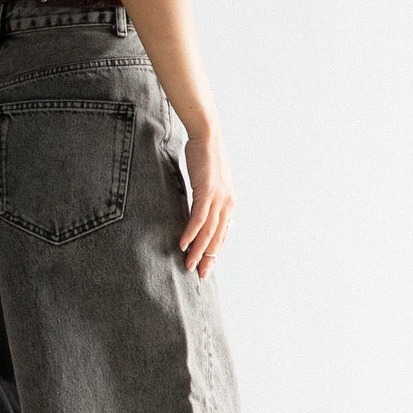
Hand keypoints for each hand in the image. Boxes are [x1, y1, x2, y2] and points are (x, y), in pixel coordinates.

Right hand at [179, 133, 234, 277]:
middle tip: (200, 275)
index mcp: (229, 203)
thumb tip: (198, 213)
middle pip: (218, 237)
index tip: (207, 267)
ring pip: (208, 231)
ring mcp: (219, 198)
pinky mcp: (207, 192)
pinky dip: (191, 233)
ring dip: (198, 250)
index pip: (222, 234)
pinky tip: (184, 244)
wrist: (207, 136)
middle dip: (209, 258)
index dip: (214, 252)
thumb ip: (206, 200)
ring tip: (189, 265)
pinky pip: (198, 218)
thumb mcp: (209, 183)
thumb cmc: (205, 158)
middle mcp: (227, 204)